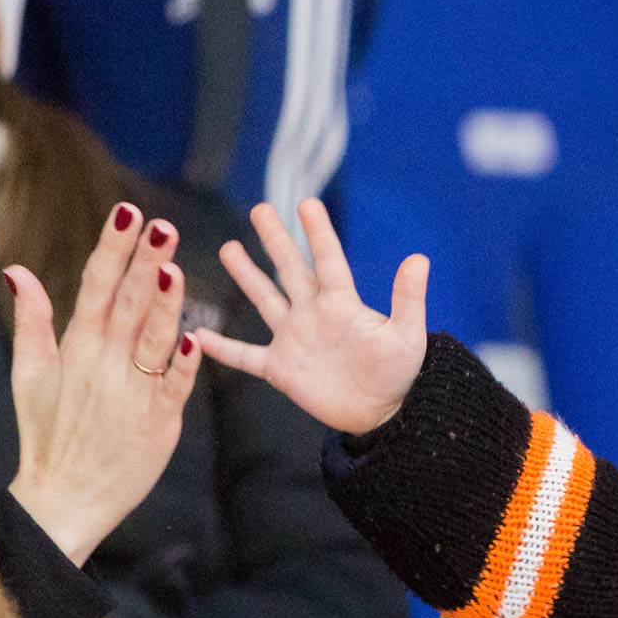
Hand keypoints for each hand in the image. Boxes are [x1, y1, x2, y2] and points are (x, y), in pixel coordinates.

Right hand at [5, 205, 200, 566]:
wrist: (65, 495)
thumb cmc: (47, 431)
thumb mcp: (29, 372)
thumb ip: (32, 320)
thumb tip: (18, 270)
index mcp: (77, 346)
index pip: (96, 285)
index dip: (113, 247)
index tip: (128, 211)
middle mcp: (105, 362)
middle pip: (127, 303)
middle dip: (145, 262)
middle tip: (163, 224)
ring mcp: (133, 390)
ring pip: (152, 338)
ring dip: (164, 304)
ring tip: (175, 268)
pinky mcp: (159, 420)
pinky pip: (174, 386)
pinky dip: (182, 363)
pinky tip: (193, 336)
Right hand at [196, 199, 426, 435]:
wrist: (384, 414)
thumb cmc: (400, 373)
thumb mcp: (406, 334)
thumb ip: (407, 298)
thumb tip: (419, 259)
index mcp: (342, 303)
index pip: (327, 260)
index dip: (317, 232)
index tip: (306, 203)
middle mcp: (313, 314)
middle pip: (289, 269)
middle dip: (275, 240)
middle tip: (260, 208)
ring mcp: (294, 339)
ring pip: (264, 300)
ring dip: (246, 276)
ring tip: (229, 247)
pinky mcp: (281, 368)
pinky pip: (245, 355)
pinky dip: (221, 348)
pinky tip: (197, 335)